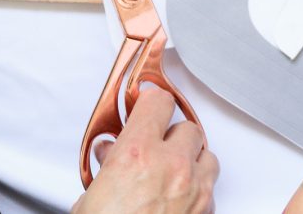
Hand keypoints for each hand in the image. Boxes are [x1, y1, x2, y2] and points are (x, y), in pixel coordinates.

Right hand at [73, 88, 218, 213]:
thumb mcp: (91, 196)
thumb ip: (106, 166)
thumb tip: (110, 151)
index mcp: (139, 154)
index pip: (158, 102)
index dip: (151, 101)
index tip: (147, 103)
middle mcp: (173, 167)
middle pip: (187, 127)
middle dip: (171, 134)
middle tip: (153, 145)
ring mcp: (194, 189)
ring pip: (207, 155)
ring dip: (191, 158)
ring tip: (169, 169)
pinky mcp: (205, 210)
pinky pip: (211, 186)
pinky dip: (198, 186)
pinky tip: (180, 195)